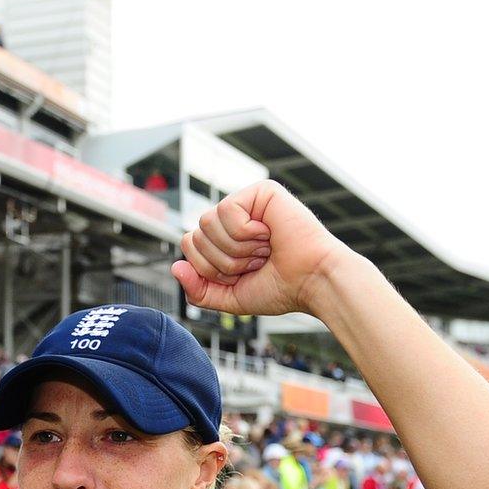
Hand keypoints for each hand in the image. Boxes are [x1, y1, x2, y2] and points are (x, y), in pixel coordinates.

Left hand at [170, 180, 353, 317]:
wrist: (312, 281)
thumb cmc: (280, 288)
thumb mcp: (230, 297)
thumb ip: (199, 291)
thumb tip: (175, 267)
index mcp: (226, 239)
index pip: (189, 245)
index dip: (210, 268)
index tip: (243, 274)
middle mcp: (234, 218)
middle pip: (195, 235)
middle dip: (223, 261)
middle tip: (256, 262)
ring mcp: (247, 202)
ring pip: (207, 222)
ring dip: (236, 248)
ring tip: (264, 249)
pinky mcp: (260, 191)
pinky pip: (227, 210)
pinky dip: (245, 232)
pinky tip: (268, 234)